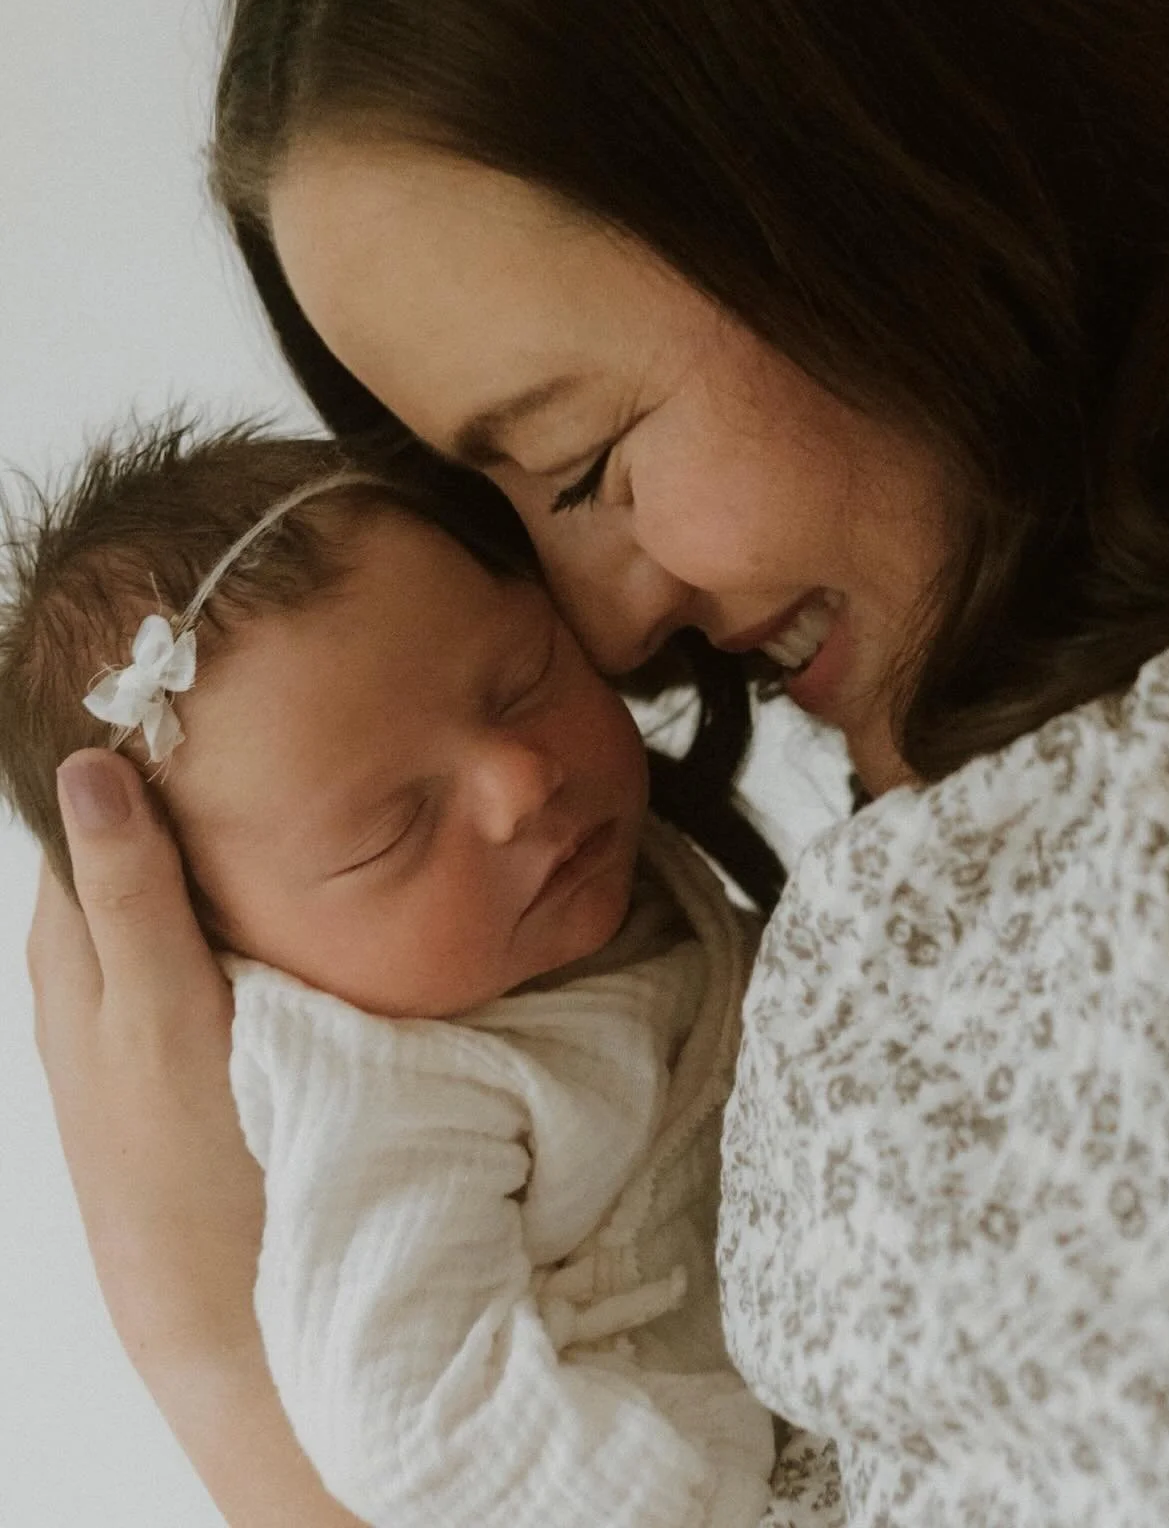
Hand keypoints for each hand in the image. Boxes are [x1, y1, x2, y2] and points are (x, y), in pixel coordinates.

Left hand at [28, 750, 264, 1393]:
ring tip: (273, 770)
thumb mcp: (156, 1013)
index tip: (193, 681)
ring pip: (165, 887)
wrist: (221, 1301)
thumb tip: (90, 769)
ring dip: (207, 833)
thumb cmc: (184, 1160)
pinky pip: (196, 934)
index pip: (86, 809)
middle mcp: (93, 971)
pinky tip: (280, 878)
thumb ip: (127, 895)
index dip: (131, 742)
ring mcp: (141, 1008)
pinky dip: (228, 890)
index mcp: (72, 949)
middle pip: (126, 841)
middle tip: (248, 706)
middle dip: (174, 776)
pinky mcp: (187, 1040)